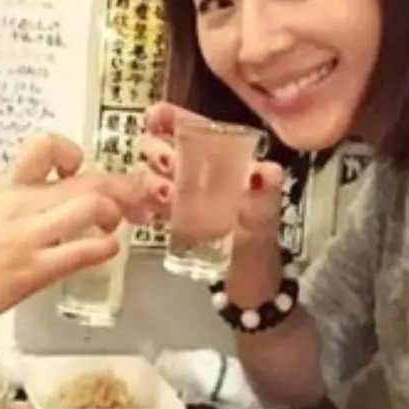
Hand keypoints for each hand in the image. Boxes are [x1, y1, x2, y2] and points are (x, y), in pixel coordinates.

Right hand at [0, 132, 154, 345]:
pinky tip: (106, 251)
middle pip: (86, 178)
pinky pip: (83, 251)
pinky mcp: (35, 271)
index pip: (45, 145)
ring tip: (116, 226)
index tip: (81, 171)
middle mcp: (20, 204)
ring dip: (115, 214)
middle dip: (121, 187)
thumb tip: (53, 200)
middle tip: (136, 201)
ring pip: (91, 206)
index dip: (74, 153)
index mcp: (6, 187)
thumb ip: (19, 202)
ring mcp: (29, 237)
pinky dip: (106, 247)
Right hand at [138, 102, 283, 300]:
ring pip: (155, 172)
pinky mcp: (175, 216)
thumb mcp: (264, 224)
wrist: (250, 291)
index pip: (197, 129)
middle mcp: (204, 172)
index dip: (173, 118)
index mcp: (228, 163)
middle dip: (158, 149)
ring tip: (164, 196)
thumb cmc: (260, 253)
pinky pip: (151, 200)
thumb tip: (264, 171)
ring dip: (151, 178)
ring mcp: (186, 193)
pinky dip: (144, 201)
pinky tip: (146, 211)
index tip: (152, 117)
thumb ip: (262, 197)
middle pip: (169, 145)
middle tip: (166, 167)